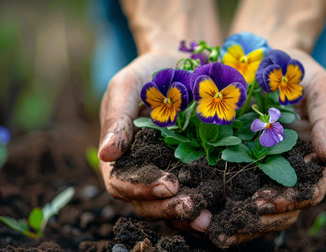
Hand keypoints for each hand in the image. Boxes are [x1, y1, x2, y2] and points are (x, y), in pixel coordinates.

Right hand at [98, 51, 210, 231]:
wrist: (181, 63)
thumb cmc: (149, 74)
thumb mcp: (127, 88)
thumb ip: (117, 119)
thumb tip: (106, 154)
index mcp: (119, 156)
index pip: (121, 184)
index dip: (141, 190)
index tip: (167, 186)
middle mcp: (141, 170)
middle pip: (146, 202)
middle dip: (167, 209)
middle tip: (192, 208)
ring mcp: (167, 172)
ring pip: (169, 204)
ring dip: (186, 216)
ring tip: (206, 218)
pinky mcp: (191, 168)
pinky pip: (193, 191)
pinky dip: (203, 202)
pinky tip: (219, 207)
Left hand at [212, 49, 325, 246]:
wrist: (269, 57)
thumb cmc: (300, 72)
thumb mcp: (321, 89)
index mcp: (316, 157)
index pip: (309, 190)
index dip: (289, 201)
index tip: (264, 203)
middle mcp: (294, 169)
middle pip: (285, 208)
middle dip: (262, 220)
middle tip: (235, 226)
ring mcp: (269, 168)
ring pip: (262, 207)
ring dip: (243, 222)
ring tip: (219, 232)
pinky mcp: (245, 162)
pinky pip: (239, 189)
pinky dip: (227, 205)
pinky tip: (209, 212)